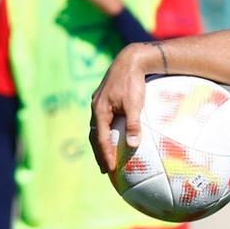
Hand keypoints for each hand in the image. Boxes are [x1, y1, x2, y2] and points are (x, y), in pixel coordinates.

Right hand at [90, 43, 153, 171]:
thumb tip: (132, 145)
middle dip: (99, 153)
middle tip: (104, 169)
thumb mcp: (135, 104)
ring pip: (97, 127)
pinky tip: (112, 135)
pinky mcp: (104, 99)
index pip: (100, 139)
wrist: (131, 59)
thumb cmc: (133, 82)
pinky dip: (105, 131)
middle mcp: (96, 108)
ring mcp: (98, 103)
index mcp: (100, 111)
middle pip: (94, 136)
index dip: (105, 154)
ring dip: (101, 142)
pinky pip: (102, 120)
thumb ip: (133, 125)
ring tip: (106, 156)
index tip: (110, 168)